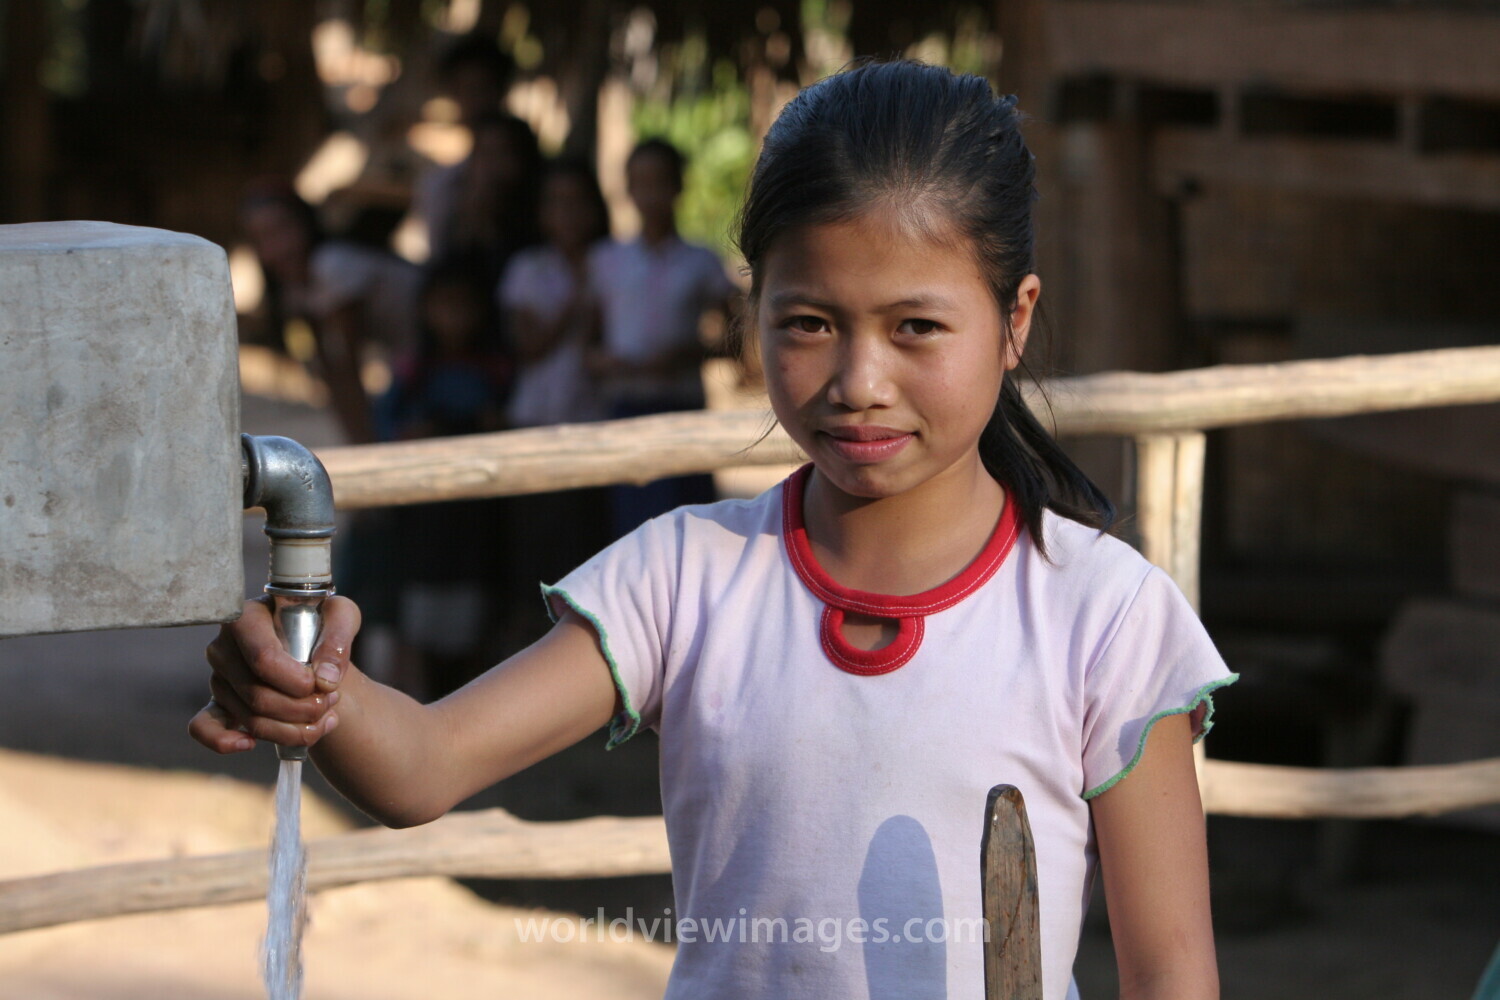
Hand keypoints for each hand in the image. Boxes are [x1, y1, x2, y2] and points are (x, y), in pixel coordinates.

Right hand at [189, 596, 361, 753]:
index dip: (296, 682)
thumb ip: (338, 639)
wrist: (312, 643)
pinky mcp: (218, 702)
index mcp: (246, 618)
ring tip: (324, 717)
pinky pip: (204, 727)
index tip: (323, 685)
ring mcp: (219, 676)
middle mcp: (224, 647)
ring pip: (250, 719)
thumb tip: (325, 679)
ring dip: (292, 729)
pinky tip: (249, 743)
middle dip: (302, 709)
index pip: (264, 659)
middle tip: (331, 701)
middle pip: (258, 695)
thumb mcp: (340, 616)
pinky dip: (225, 742)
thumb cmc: (322, 623)